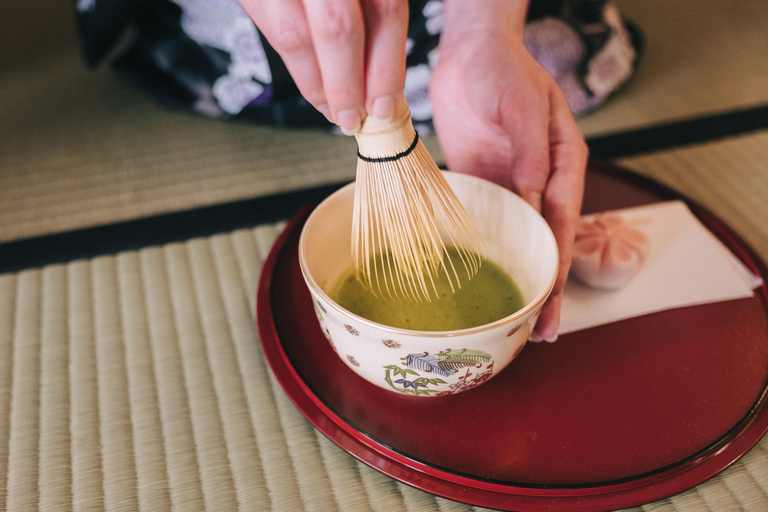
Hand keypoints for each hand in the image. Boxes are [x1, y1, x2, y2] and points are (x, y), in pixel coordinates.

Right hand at [238, 0, 408, 132]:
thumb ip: (377, 11)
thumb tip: (386, 79)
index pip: (386, 11)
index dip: (387, 66)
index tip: (387, 105)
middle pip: (338, 29)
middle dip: (348, 86)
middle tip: (355, 120)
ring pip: (296, 37)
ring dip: (317, 86)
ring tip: (333, 111)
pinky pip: (274, 32)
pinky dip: (297, 66)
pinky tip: (313, 84)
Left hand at [431, 6, 587, 340]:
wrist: (467, 52)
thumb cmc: (502, 68)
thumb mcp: (522, 104)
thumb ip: (529, 150)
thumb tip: (532, 195)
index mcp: (561, 166)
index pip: (562, 228)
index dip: (556, 270)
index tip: (550, 307)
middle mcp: (537, 182)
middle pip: (542, 245)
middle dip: (541, 289)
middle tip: (534, 333)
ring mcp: (507, 186)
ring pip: (514, 242)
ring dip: (511, 277)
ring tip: (507, 319)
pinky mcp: (478, 184)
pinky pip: (481, 225)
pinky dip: (480, 253)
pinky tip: (473, 279)